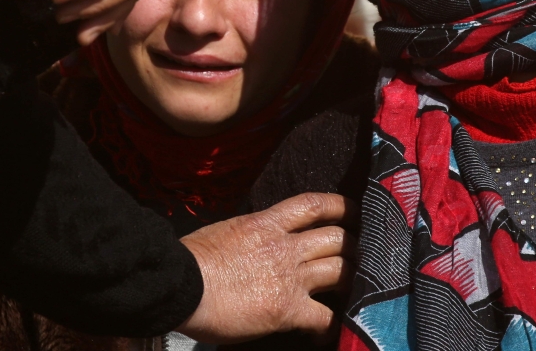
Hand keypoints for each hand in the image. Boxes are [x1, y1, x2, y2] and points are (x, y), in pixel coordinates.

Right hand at [176, 193, 356, 343]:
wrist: (180, 285)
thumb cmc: (190, 259)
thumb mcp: (226, 230)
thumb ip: (251, 232)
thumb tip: (256, 239)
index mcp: (266, 223)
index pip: (313, 205)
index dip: (339, 206)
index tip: (351, 211)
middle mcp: (285, 246)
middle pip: (336, 239)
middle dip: (351, 245)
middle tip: (355, 253)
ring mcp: (290, 277)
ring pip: (339, 271)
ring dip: (349, 278)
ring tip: (349, 286)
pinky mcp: (287, 309)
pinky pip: (324, 317)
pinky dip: (330, 324)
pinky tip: (325, 330)